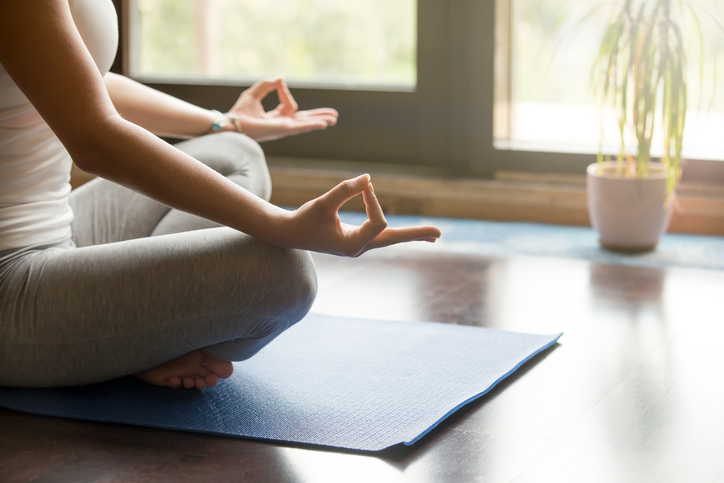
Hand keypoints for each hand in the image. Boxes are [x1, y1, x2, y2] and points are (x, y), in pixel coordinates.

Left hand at [229, 77, 337, 141]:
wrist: (233, 123)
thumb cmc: (239, 112)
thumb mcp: (254, 92)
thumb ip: (268, 84)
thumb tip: (281, 77)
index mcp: (276, 118)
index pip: (289, 105)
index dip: (285, 92)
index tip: (279, 83)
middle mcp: (282, 125)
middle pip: (304, 120)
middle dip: (318, 117)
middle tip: (333, 116)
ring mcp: (284, 128)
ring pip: (306, 123)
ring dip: (320, 120)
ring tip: (334, 119)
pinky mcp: (283, 129)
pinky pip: (301, 126)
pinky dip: (313, 124)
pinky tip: (324, 124)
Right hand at [286, 174, 440, 256]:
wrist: (288, 234)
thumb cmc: (303, 219)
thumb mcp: (322, 203)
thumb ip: (344, 190)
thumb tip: (368, 178)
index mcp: (352, 245)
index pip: (377, 221)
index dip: (374, 201)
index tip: (365, 186)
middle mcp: (359, 248)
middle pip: (393, 239)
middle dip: (415, 234)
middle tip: (439, 234)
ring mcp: (359, 246)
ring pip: (390, 239)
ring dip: (411, 235)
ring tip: (434, 235)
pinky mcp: (356, 240)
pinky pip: (381, 235)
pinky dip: (397, 232)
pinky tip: (412, 233)